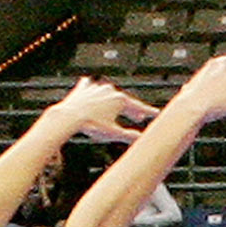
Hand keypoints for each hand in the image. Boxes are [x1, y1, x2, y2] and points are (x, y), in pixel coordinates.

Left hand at [41, 76, 155, 146]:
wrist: (69, 116)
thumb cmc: (92, 125)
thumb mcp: (113, 133)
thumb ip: (129, 135)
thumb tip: (142, 140)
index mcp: (120, 99)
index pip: (138, 107)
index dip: (148, 112)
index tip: (156, 114)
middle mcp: (110, 90)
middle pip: (125, 101)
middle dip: (132, 110)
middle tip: (139, 117)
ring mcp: (96, 88)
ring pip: (109, 94)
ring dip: (114, 102)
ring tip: (117, 109)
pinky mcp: (83, 89)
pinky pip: (90, 87)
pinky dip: (92, 90)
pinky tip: (91, 86)